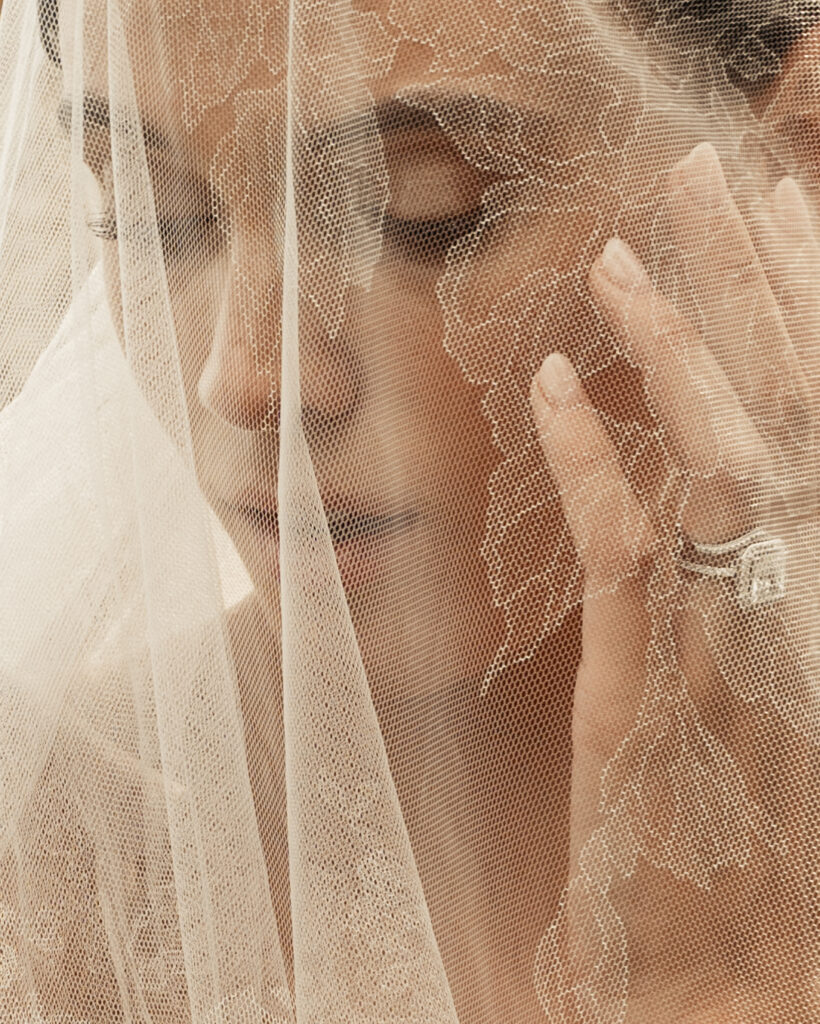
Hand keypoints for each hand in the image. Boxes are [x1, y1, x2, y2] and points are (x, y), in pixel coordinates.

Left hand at [529, 143, 819, 1020]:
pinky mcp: (647, 691)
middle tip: (709, 170)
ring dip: (676, 342)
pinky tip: (561, 384)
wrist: (721, 975)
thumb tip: (729, 465)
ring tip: (626, 250)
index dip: (806, 302)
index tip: (776, 206)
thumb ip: (761, 569)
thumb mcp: (768, 681)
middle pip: (785, 402)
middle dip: (750, 280)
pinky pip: (630, 551)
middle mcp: (800, 598)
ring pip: (717, 457)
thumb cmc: (751, 843)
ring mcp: (728, 643)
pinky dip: (596, 459)